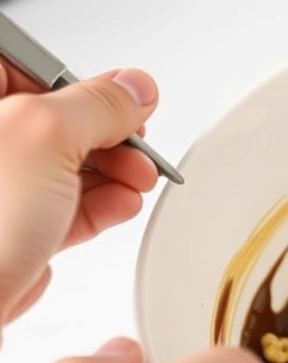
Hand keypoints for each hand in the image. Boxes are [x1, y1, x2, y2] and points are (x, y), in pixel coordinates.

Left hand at [0, 59, 160, 337]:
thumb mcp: (45, 137)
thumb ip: (97, 105)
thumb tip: (135, 90)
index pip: (31, 68)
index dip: (83, 83)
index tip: (123, 102)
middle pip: (54, 119)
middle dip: (107, 134)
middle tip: (134, 147)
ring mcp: (0, 190)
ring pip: (64, 165)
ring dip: (112, 172)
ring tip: (137, 180)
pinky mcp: (11, 231)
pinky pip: (64, 206)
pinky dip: (100, 204)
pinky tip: (122, 204)